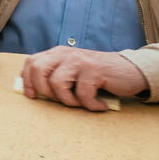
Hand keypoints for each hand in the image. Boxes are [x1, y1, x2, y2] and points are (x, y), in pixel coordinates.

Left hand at [19, 47, 148, 111]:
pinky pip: (82, 94)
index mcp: (57, 54)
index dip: (27, 81)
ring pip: (57, 83)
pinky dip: (91, 105)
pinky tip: (100, 105)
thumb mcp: (72, 73)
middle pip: (38, 70)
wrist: (131, 71)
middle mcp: (65, 54)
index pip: (31, 63)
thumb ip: (55, 76)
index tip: (32, 96)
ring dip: (68, 101)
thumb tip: (32, 92)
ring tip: (82, 103)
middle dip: (44, 91)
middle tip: (61, 101)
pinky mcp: (94, 70)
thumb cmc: (98, 77)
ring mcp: (80, 61)